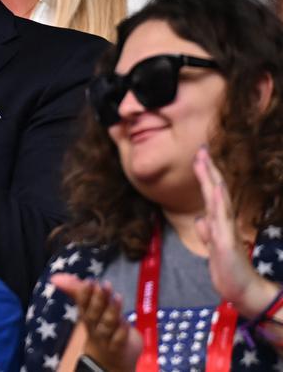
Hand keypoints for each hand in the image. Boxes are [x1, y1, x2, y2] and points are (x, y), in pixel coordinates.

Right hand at [52, 274, 140, 371]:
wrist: (108, 360)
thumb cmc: (98, 326)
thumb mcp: (88, 306)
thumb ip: (76, 289)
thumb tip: (56, 277)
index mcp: (85, 315)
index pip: (82, 303)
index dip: (85, 293)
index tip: (90, 281)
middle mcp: (94, 326)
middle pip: (94, 313)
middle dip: (98, 299)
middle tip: (104, 285)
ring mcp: (106, 338)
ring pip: (107, 325)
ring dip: (111, 311)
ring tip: (117, 297)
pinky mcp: (119, 348)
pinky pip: (119, 340)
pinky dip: (121, 331)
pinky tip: (126, 321)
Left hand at [194, 146, 278, 317]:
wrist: (242, 292)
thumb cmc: (228, 269)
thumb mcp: (213, 248)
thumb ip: (208, 232)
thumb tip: (202, 219)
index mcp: (219, 224)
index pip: (211, 195)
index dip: (205, 176)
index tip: (199, 156)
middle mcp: (224, 223)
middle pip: (215, 192)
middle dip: (208, 171)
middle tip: (201, 149)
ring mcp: (226, 231)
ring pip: (218, 201)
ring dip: (213, 181)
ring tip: (207, 162)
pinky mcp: (226, 243)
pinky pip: (222, 221)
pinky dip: (220, 204)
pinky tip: (218, 190)